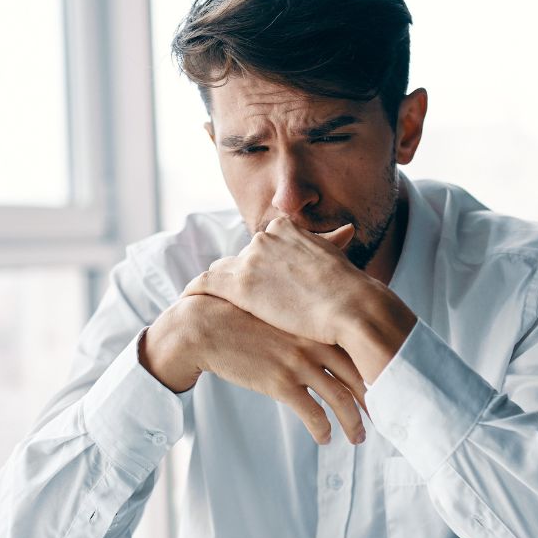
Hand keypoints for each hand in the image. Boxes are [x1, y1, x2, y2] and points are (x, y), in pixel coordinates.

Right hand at [141, 294, 368, 444]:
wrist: (207, 327)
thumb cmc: (243, 320)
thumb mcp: (282, 313)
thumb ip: (309, 324)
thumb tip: (331, 341)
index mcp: (319, 322)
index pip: (361, 350)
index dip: (379, 373)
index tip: (389, 390)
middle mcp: (315, 341)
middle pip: (360, 376)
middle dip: (376, 402)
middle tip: (385, 419)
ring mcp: (299, 362)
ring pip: (341, 398)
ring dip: (353, 423)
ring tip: (358, 438)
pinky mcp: (280, 383)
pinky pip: (312, 413)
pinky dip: (323, 429)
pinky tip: (324, 438)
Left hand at [181, 216, 374, 346]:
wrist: (352, 307)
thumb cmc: (352, 290)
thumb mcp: (336, 258)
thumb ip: (327, 247)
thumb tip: (345, 233)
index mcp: (287, 229)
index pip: (263, 245)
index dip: (259, 264)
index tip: (257, 277)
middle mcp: (266, 239)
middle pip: (241, 257)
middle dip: (239, 275)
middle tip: (233, 296)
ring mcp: (251, 260)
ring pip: (222, 270)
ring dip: (216, 284)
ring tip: (205, 298)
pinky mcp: (240, 285)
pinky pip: (206, 283)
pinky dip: (195, 289)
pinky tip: (186, 299)